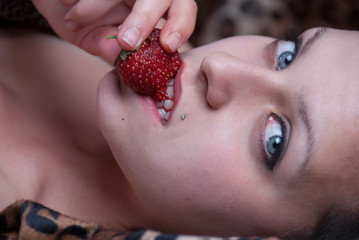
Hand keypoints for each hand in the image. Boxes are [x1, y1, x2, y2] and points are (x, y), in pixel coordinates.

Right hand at [60, 0, 196, 61]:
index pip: (182, 9)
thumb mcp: (96, 39)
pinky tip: (66, 2)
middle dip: (145, 19)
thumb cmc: (80, 20)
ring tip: (74, 19)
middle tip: (125, 42)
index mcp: (152, 7)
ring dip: (97, 7)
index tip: (168, 45)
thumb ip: (112, 49)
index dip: (182, 25)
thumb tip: (130, 66)